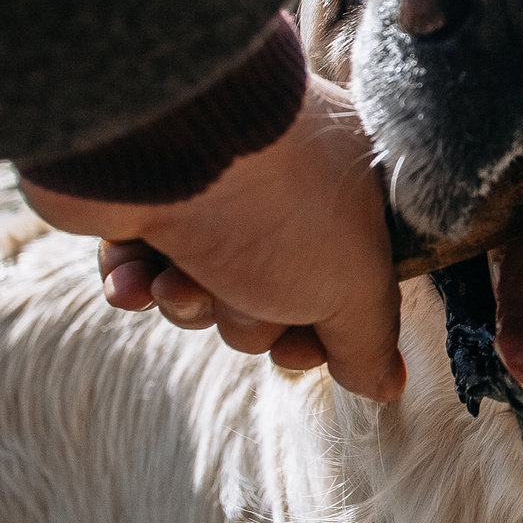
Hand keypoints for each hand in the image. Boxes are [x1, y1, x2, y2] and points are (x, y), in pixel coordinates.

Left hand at [22, 77, 405, 400]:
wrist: (160, 139)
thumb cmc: (275, 205)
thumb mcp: (353, 284)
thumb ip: (371, 340)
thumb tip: (387, 384)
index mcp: (349, 189)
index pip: (348, 284)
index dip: (324, 330)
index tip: (301, 343)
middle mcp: (283, 185)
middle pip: (272, 298)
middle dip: (248, 315)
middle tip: (245, 290)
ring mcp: (210, 190)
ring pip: (203, 289)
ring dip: (189, 301)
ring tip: (180, 278)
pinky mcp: (145, 197)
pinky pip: (141, 267)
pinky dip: (136, 283)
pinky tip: (136, 280)